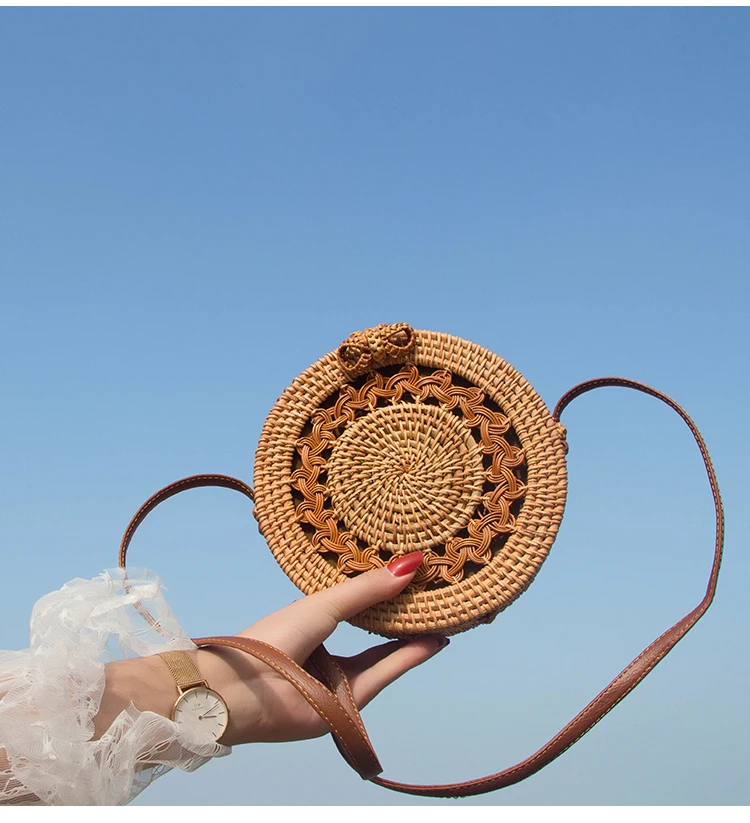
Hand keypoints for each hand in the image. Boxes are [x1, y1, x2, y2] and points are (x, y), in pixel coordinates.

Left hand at [196, 551, 447, 745]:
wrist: (244, 691)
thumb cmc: (275, 638)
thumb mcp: (324, 605)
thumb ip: (367, 589)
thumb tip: (412, 562)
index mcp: (311, 621)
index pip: (355, 602)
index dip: (384, 588)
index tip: (414, 573)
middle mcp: (325, 649)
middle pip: (373, 629)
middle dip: (403, 614)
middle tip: (436, 594)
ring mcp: (335, 678)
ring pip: (383, 654)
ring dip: (413, 637)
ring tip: (443, 617)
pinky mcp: (346, 704)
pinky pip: (383, 675)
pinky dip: (408, 658)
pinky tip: (433, 641)